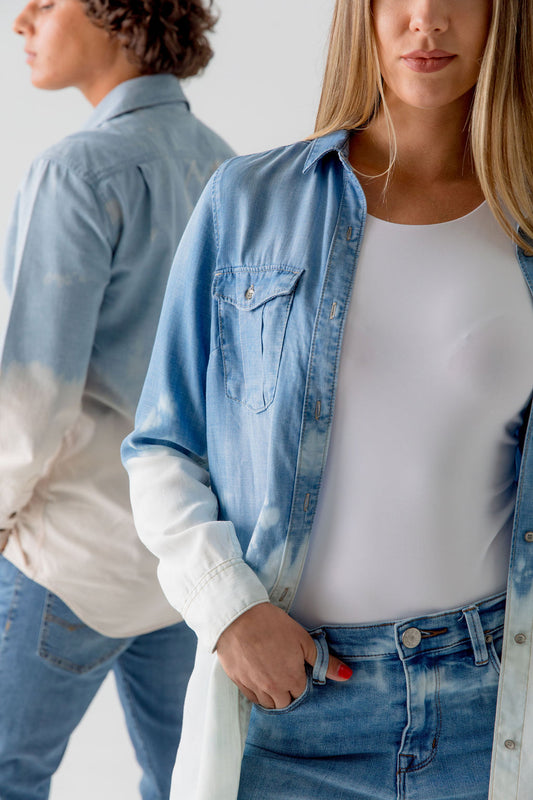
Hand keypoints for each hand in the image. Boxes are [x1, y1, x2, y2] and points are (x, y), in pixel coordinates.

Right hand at [216, 602, 351, 708]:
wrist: (237, 617)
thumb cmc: (271, 625)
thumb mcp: (302, 640)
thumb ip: (324, 661)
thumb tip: (347, 675)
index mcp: (291, 679)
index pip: (302, 693)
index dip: (302, 681)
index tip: (298, 669)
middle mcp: (273, 688)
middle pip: (285, 702)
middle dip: (288, 691)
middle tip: (285, 672)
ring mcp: (254, 686)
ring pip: (268, 703)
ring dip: (273, 694)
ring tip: (272, 675)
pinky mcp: (238, 682)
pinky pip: (251, 697)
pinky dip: (257, 692)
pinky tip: (259, 677)